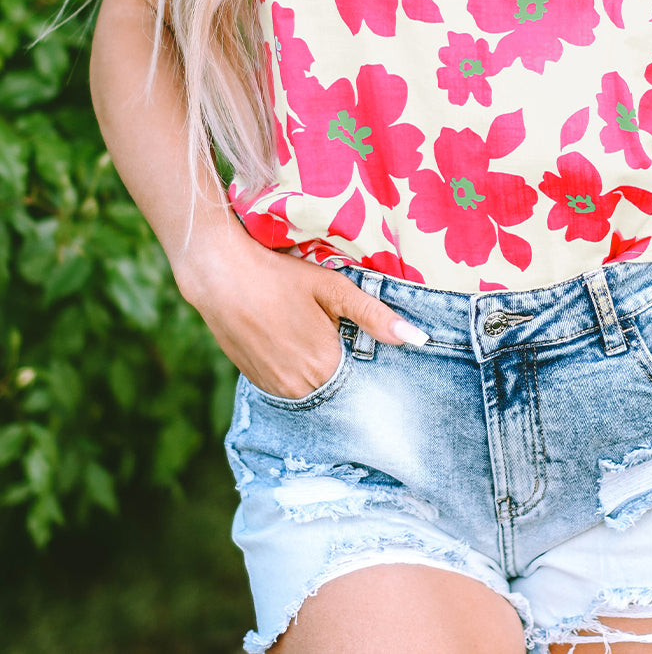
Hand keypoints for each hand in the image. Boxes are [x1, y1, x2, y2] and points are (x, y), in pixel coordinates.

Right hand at [174, 227, 427, 397]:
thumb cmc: (279, 276)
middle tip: (342, 335)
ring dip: (322, 372)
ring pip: (313, 389)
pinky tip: (295, 343)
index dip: (369, 366)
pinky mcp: (256, 382)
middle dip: (348, 369)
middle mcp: (300, 388)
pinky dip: (298, 372)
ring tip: (316, 335)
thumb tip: (419, 339)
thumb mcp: (332, 288)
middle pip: (339, 388)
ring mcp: (275, 389)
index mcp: (325, 365)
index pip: (364, 384)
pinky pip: (289, 386)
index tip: (370, 350)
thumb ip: (374, 316)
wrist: (219, 275)